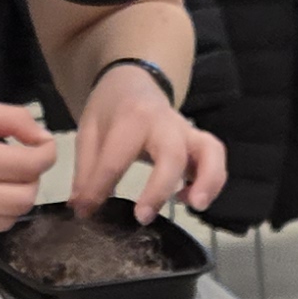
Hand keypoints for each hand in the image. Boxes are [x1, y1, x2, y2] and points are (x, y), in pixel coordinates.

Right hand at [0, 98, 59, 235]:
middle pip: (25, 198)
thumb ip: (13, 120)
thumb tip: (43, 139)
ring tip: (1, 180)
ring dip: (14, 200)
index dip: (47, 153)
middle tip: (20, 163)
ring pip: (9, 220)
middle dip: (32, 179)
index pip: (32, 165)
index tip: (43, 146)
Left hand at [70, 63, 229, 220]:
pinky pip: (216, 159)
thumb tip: (81, 209)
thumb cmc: (111, 110)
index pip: (116, 158)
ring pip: (210, 152)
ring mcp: (187, 132)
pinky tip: (188, 199)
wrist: (133, 80)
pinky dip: (211, 181)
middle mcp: (165, 124)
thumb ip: (86, 171)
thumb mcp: (89, 132)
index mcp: (131, 119)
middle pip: (172, 155)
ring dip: (207, 181)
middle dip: (160, 189)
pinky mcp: (199, 141)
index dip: (99, 189)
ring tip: (195, 205)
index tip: (86, 212)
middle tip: (142, 218)